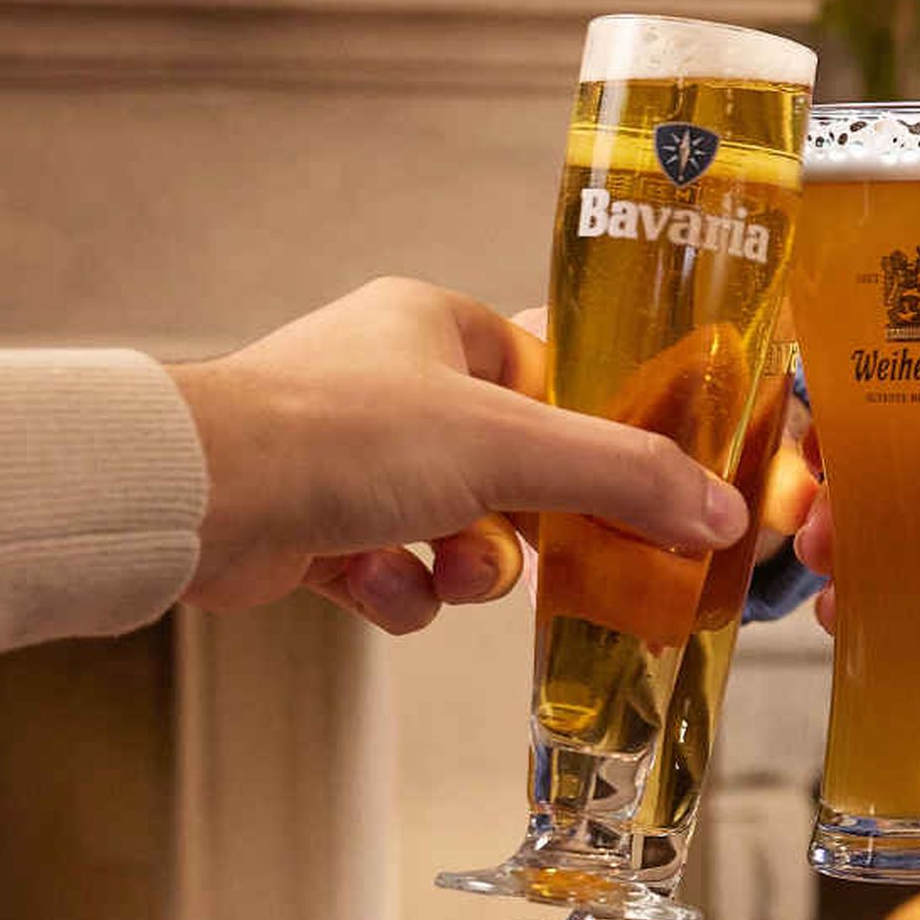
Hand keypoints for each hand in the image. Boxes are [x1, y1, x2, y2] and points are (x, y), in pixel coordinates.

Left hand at [170, 278, 744, 631]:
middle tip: (540, 546)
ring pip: (459, 529)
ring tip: (443, 569)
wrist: (200, 499)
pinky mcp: (318, 527)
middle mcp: (394, 383)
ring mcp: (352, 457)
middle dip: (526, 526)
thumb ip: (624, 477)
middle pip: (514, 467)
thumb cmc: (335, 435)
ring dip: (463, 567)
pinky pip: (398, 573)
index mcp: (438, 327)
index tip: (639, 484)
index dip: (598, 432)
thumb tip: (719, 512)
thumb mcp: (509, 448)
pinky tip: (372, 584)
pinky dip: (398, 591)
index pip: (552, 371)